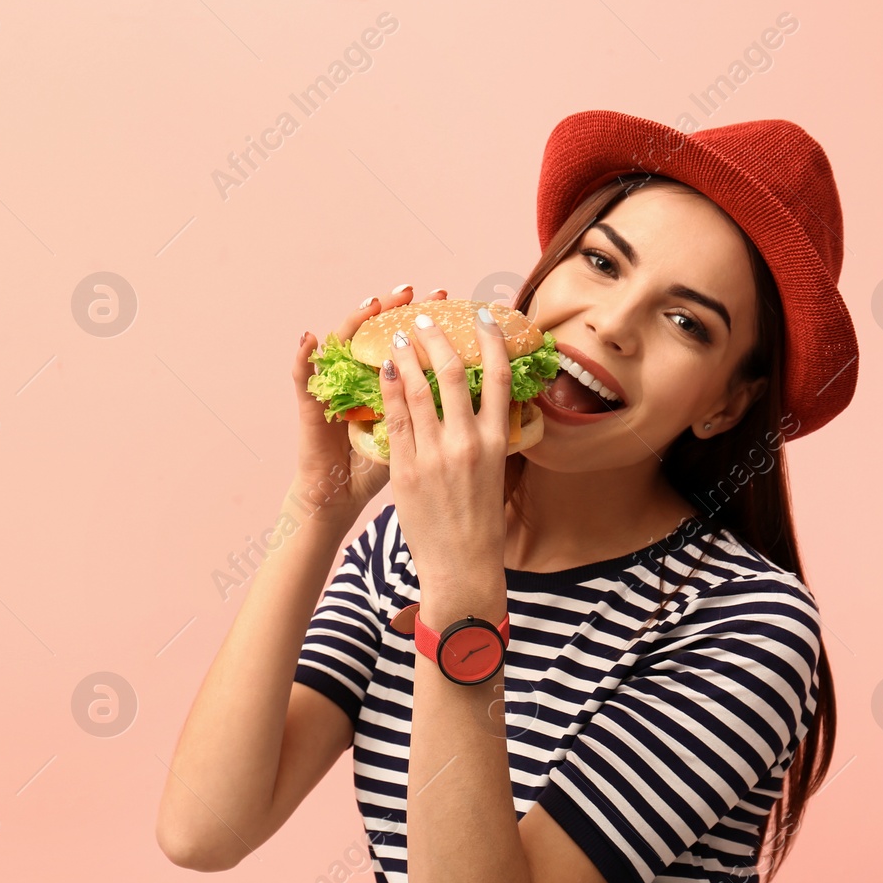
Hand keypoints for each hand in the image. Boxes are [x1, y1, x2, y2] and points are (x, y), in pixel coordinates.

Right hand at [291, 286, 447, 526]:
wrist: (335, 503)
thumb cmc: (373, 473)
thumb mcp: (410, 445)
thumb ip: (429, 418)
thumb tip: (479, 399)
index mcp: (383, 387)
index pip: (402, 344)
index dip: (421, 325)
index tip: (448, 302)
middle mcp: (355, 382)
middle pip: (374, 334)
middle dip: (396, 311)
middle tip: (416, 291)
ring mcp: (331, 392)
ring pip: (339, 345)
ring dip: (355, 320)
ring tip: (374, 302)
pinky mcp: (309, 409)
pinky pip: (302, 379)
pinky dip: (301, 357)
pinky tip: (308, 337)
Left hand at [377, 299, 509, 590]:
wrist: (462, 565)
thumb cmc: (480, 522)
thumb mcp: (494, 472)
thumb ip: (486, 436)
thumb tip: (480, 404)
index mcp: (497, 441)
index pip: (499, 378)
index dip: (492, 341)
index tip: (482, 317)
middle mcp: (468, 443)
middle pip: (453, 373)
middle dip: (437, 338)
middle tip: (424, 319)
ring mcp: (435, 455)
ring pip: (418, 390)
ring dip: (406, 356)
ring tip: (398, 337)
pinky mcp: (406, 469)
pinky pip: (395, 419)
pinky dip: (388, 390)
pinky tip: (383, 371)